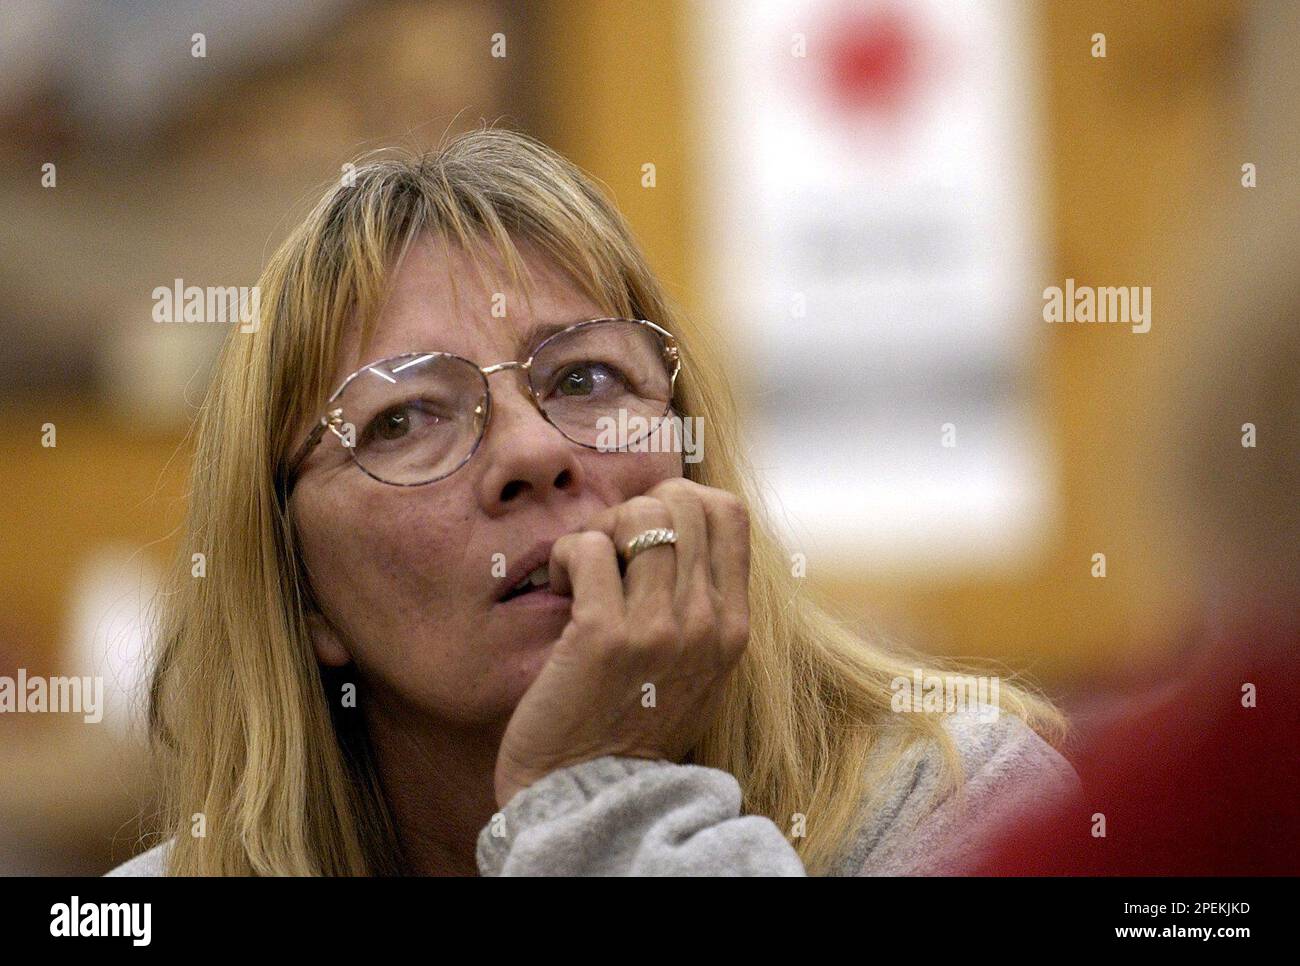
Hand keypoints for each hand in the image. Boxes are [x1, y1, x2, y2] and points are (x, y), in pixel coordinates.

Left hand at [492, 478, 751, 807]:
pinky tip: (561, 587)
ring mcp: (660, 629)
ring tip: (583, 571)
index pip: (729, 512)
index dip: (682, 500)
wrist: (592, 794)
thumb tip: (680, 527)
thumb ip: (701, 604)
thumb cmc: (632, 723)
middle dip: (636, 508)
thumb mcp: (696, 666)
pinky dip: (567, 555)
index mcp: (733, 625)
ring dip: (598, 531)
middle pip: (684, 501)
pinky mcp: (605, 637)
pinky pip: (590, 548)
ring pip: (637, 516)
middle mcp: (706, 622)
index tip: (646, 533)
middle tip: (609, 549)